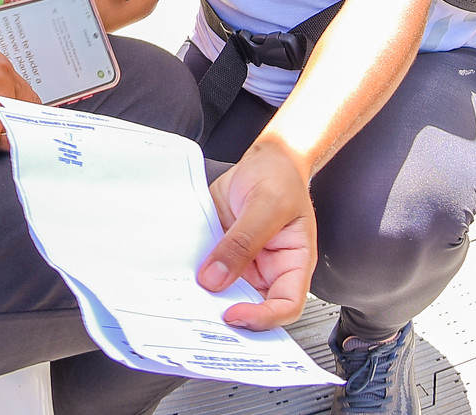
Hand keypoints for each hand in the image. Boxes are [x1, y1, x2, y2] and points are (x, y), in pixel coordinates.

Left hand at [202, 139, 315, 328]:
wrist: (265, 158)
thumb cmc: (280, 178)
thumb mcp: (267, 205)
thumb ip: (243, 242)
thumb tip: (215, 278)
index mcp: (294, 263)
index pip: (286, 306)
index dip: (262, 318)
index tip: (234, 314)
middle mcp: (269, 269)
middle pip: (252, 306)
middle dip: (228, 313)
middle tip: (202, 311)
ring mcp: (245, 264)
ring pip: (226, 294)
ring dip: (207, 298)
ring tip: (186, 295)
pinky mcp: (223, 254)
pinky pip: (209, 272)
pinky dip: (195, 277)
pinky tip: (181, 273)